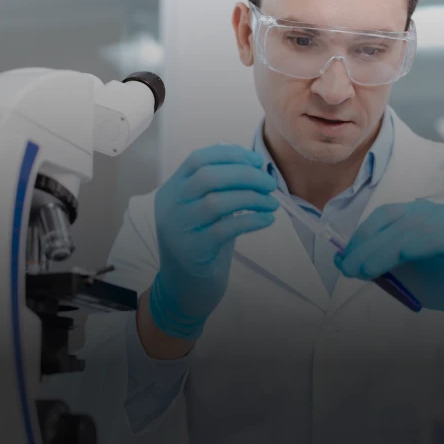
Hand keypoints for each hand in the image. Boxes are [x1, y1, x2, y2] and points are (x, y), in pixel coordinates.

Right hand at [150, 145, 278, 339]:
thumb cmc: (202, 245)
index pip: (197, 159)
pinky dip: (251, 220)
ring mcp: (179, 228)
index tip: (256, 160)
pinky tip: (267, 219)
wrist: (184, 289)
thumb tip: (252, 163)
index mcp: (172, 190)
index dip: (230, 155)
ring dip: (252, 198)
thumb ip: (220, 187)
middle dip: (245, 175)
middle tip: (269, 183)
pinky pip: (226, 228)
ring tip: (272, 203)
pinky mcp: (193, 250)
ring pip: (217, 201)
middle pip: (208, 176)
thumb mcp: (204, 211)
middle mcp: (170, 206)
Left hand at [334, 200, 443, 336]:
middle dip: (368, 246)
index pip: (384, 216)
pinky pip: (442, 238)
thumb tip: (341, 259)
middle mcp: (435, 213)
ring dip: (386, 250)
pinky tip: (405, 254)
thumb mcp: (400, 274)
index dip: (362, 235)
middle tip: (349, 269)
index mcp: (416, 215)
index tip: (344, 259)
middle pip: (395, 222)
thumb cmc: (439, 284)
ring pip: (413, 230)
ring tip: (367, 270)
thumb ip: (376, 263)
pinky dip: (422, 244)